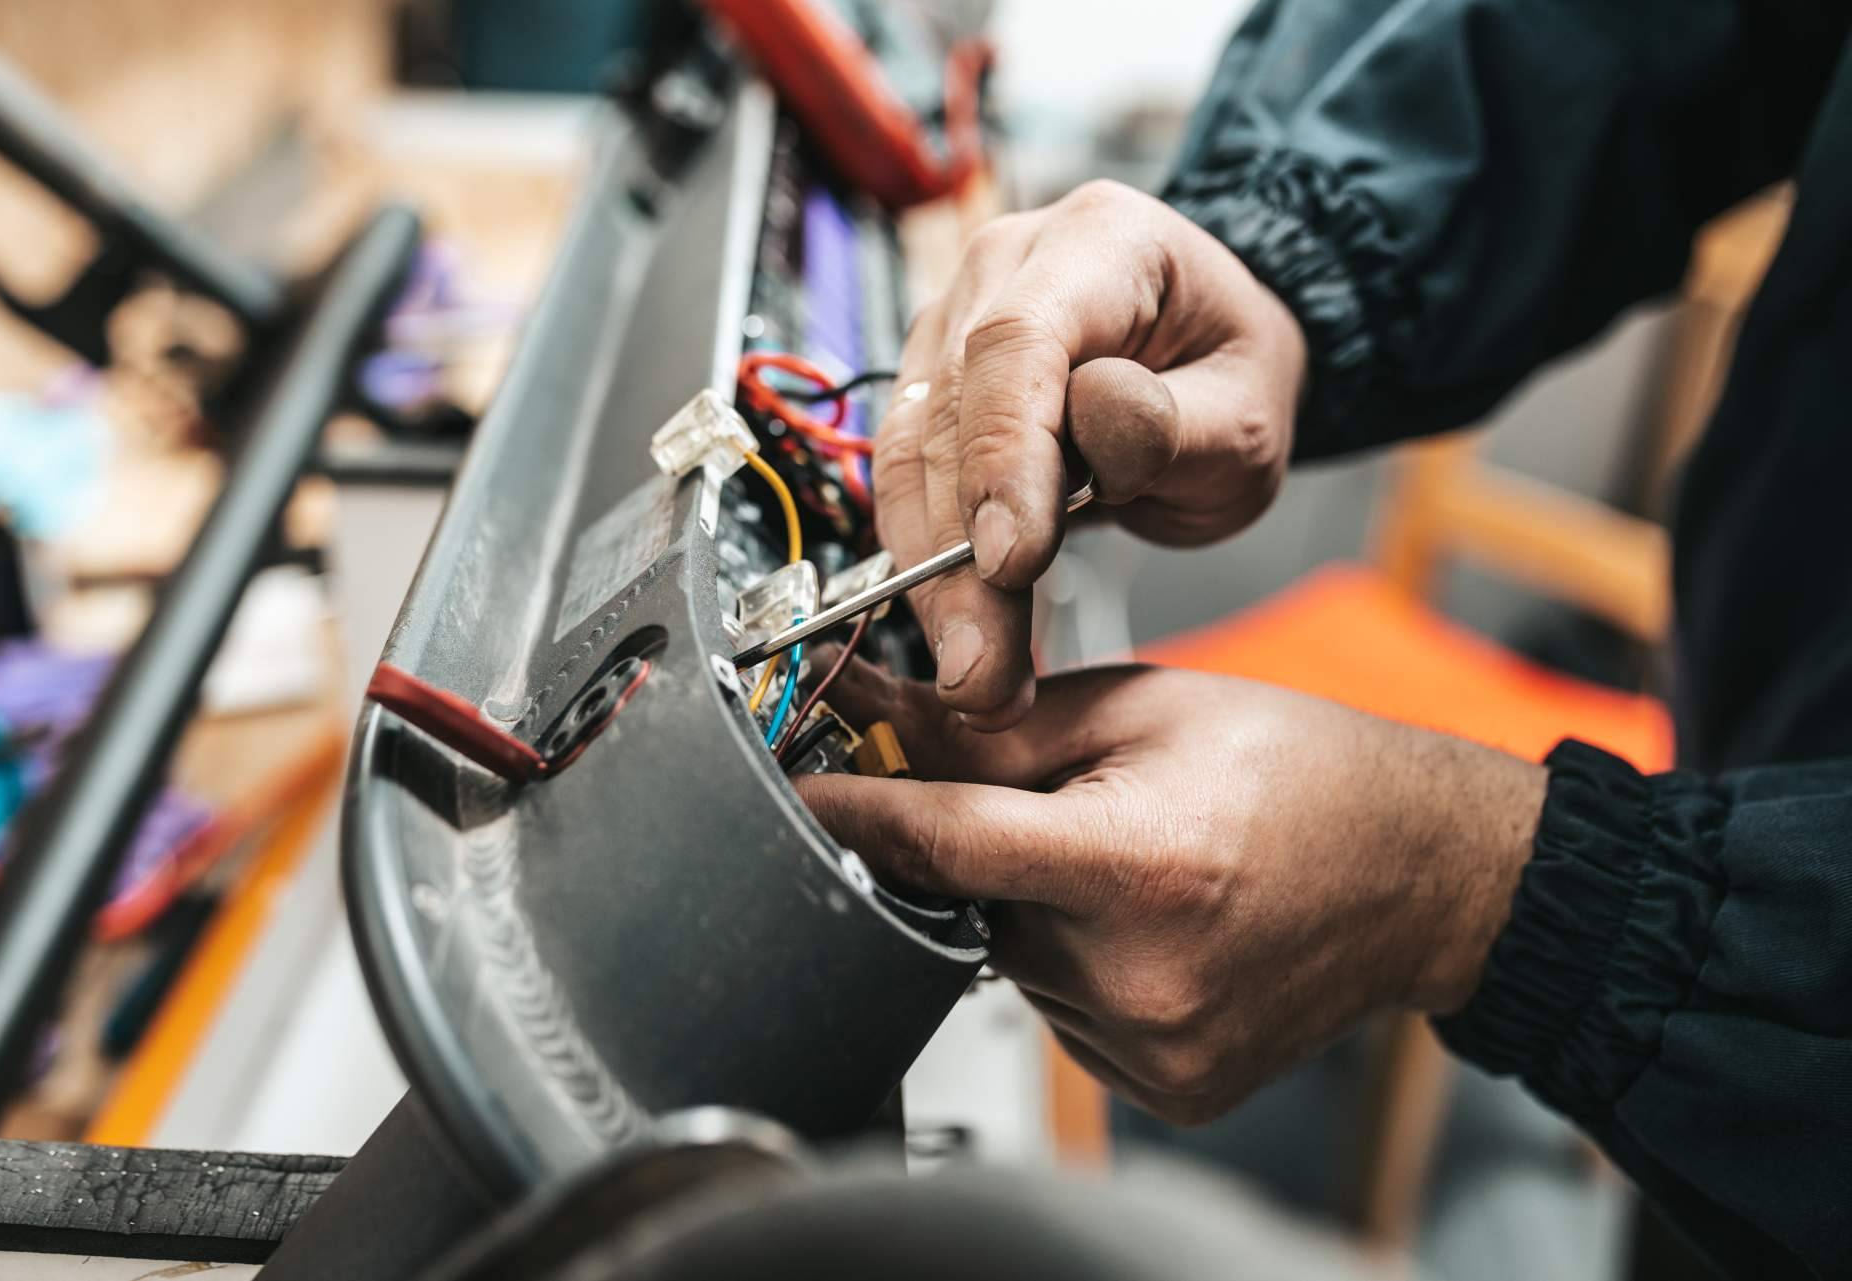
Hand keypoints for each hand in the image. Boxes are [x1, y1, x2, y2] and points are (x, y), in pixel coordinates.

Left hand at [796, 664, 1545, 1124]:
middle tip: (1068, 811)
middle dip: (990, 853)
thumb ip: (997, 725)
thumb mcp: (1143, 706)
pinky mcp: (1167, 1084)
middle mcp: (1144, 974)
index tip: (793, 795)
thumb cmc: (1302, 772)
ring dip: (1037, 911)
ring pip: (1014, 963)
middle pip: (974, 906)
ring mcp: (1155, 1045)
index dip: (853, 814)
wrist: (1420, 871)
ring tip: (1132, 866)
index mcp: (1141, 864)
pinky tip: (1149, 926)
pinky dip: (1077, 963)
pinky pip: (1063, 1014)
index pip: (943, 845)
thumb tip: (882, 719)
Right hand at [876, 181, 1307, 728]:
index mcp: (1098, 242)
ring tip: (976, 676)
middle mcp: (1003, 269)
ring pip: (906, 458)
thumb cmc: (1231, 377)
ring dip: (932, 581)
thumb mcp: (1249, 415)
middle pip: (948, 413)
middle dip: (959, 558)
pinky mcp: (929, 391)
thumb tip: (1090, 423)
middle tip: (985, 669)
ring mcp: (952, 326)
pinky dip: (927, 569)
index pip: (1017, 342)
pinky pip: (904, 483)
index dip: (1002, 456)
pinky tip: (960, 635)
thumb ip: (1176, 424)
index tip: (1011, 562)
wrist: (1208, 365)